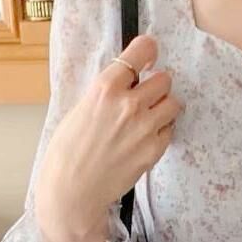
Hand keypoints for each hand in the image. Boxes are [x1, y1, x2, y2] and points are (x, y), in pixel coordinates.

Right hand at [35, 33, 183, 241]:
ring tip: (150, 117)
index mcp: (105, 87)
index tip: (149, 55)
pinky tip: (146, 138)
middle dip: (157, 85)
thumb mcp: (81, 108)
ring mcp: (145, 127)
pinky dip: (162, 131)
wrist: (73, 190)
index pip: (141, 51)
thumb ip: (106, 92)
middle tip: (147, 95)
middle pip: (164, 79)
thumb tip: (125, 82)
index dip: (148, 51)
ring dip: (164, 107)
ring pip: (173, 103)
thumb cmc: (68, 151)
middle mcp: (129, 103)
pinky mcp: (154, 149)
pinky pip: (170, 130)